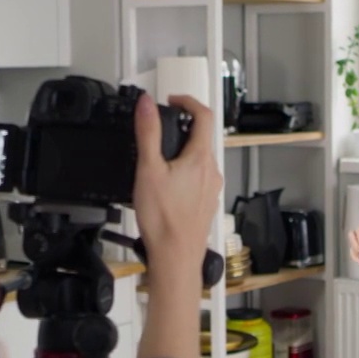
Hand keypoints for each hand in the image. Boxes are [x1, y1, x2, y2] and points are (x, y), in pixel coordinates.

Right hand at [131, 93, 221, 267]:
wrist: (176, 257)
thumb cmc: (164, 219)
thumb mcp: (148, 169)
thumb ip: (148, 133)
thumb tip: (146, 103)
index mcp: (200, 158)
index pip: (204, 115)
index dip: (188, 101)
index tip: (173, 100)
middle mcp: (211, 171)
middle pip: (203, 137)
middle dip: (183, 126)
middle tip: (161, 126)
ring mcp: (211, 188)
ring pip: (201, 157)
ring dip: (184, 149)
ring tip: (160, 156)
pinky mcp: (206, 202)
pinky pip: (199, 176)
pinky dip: (185, 168)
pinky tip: (167, 183)